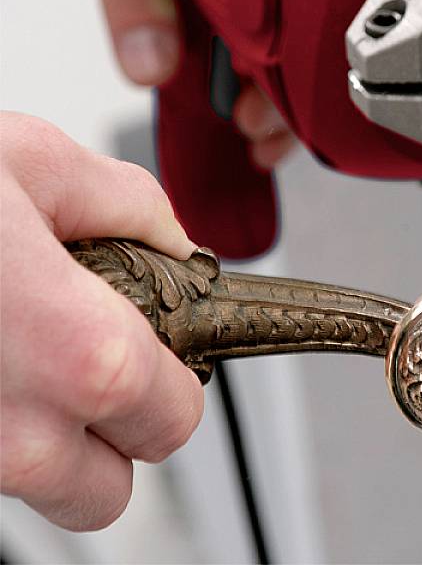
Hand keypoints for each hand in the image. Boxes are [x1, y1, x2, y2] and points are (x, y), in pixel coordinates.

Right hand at [0, 113, 203, 530]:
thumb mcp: (28, 160)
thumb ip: (127, 207)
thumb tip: (171, 242)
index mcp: (80, 356)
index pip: (175, 421)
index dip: (173, 384)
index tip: (162, 357)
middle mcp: (12, 434)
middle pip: (106, 491)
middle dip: (110, 434)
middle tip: (88, 366)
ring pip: (30, 492)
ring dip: (37, 439)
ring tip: (11, 351)